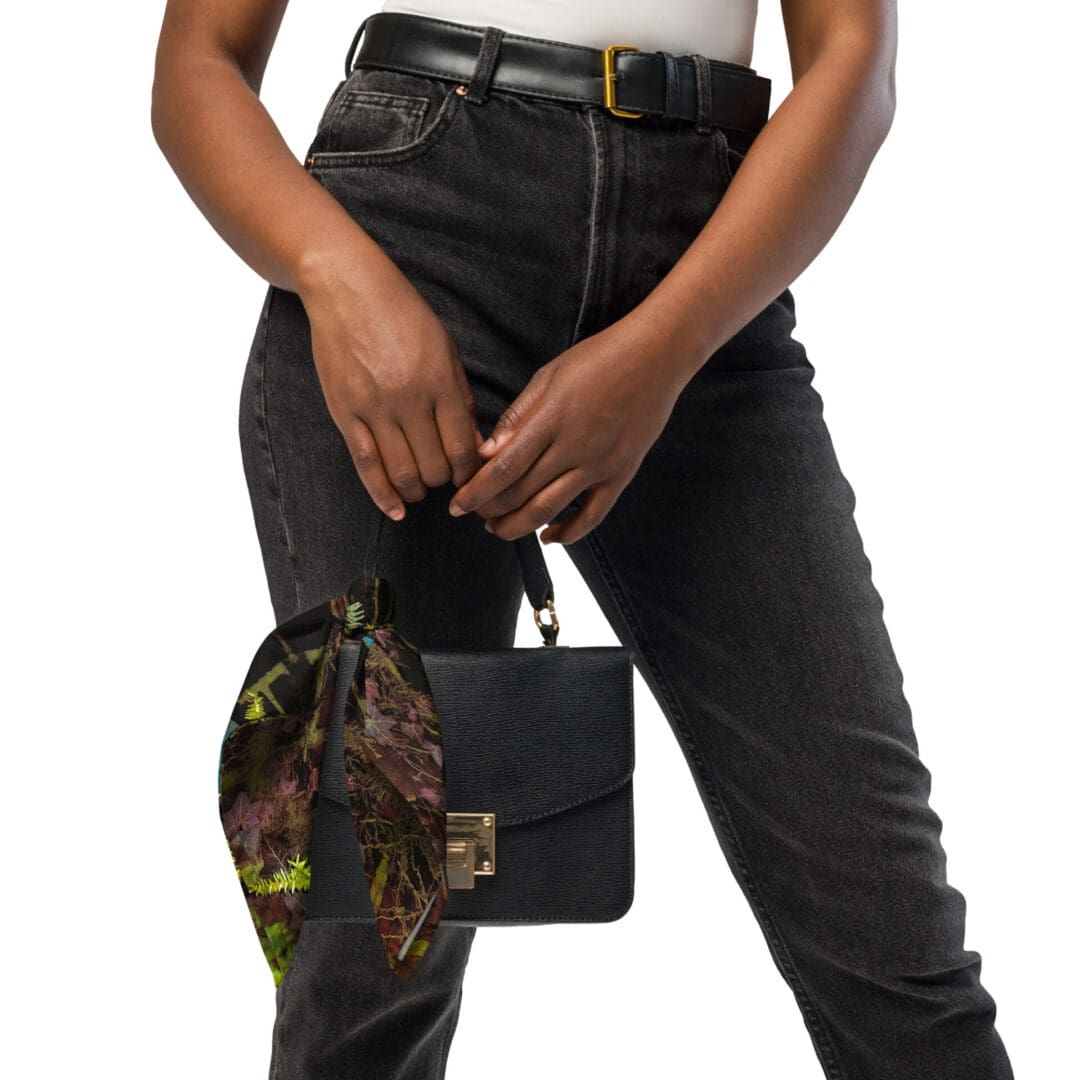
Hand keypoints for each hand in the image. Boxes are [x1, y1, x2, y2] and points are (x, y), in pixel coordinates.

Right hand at [299, 250, 484, 520]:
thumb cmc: (402, 315)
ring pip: (403, 472)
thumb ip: (459, 397)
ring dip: (417, 491)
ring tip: (421, 491)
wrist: (347, 288)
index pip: (463, 447)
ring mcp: (375, 408)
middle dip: (445, 483)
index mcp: (441, 383)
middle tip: (445, 482)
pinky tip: (395, 510)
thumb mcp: (445, 349)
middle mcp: (410, 399)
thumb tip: (475, 444)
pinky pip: (366, 465)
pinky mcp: (345, 412)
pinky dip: (383, 495)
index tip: (472, 480)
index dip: (471, 473)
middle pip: (435, 467)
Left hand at [447, 318, 685, 544]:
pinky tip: (548, 537)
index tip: (457, 505)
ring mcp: (599, 464)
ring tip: (499, 529)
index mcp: (551, 418)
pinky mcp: (621, 474)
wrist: (657, 357)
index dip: (476, 492)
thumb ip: (517, 417)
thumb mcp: (549, 376)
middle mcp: (574, 446)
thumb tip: (487, 453)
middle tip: (475, 513)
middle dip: (491, 510)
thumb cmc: (599, 359)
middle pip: (521, 494)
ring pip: (550, 510)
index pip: (503, 468)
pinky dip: (568, 534)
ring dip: (518, 526)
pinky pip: (592, 516)